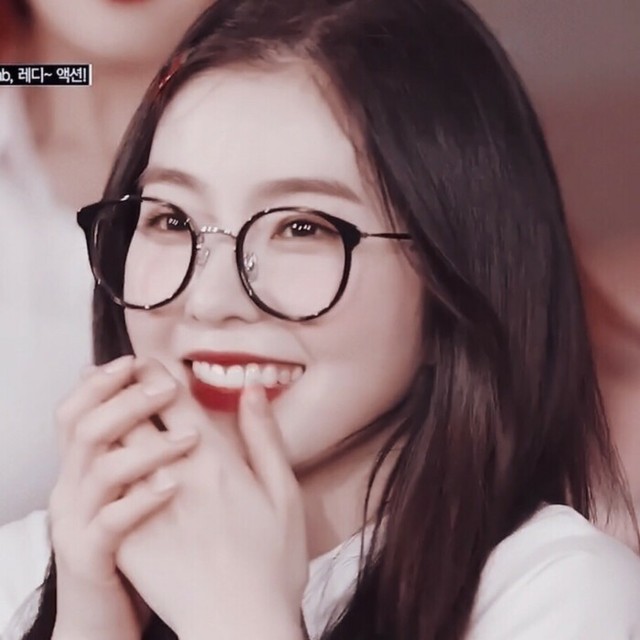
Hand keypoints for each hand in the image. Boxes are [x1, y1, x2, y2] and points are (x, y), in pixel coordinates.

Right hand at [49, 356, 199, 639]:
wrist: (105, 615)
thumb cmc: (132, 542)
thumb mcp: (126, 487)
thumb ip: (136, 445)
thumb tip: (157, 395)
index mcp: (87, 467)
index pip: (81, 409)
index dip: (102, 381)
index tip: (137, 360)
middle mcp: (75, 488)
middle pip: (85, 427)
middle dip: (124, 399)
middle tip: (166, 387)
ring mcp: (79, 522)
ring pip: (100, 469)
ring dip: (146, 445)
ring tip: (189, 438)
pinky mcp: (92, 557)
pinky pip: (110, 522)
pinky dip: (141, 499)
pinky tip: (172, 487)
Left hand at [116, 384, 307, 639]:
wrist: (240, 624)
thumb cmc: (272, 561)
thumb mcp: (284, 493)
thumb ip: (264, 437)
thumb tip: (250, 390)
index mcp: (213, 459)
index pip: (171, 398)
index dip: (155, 372)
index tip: (147, 362)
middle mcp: (174, 474)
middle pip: (133, 416)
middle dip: (122, 390)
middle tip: (117, 378)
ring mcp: (146, 507)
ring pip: (110, 450)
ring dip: (104, 424)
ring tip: (101, 412)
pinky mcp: (128, 538)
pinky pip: (104, 493)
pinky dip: (99, 469)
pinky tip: (101, 464)